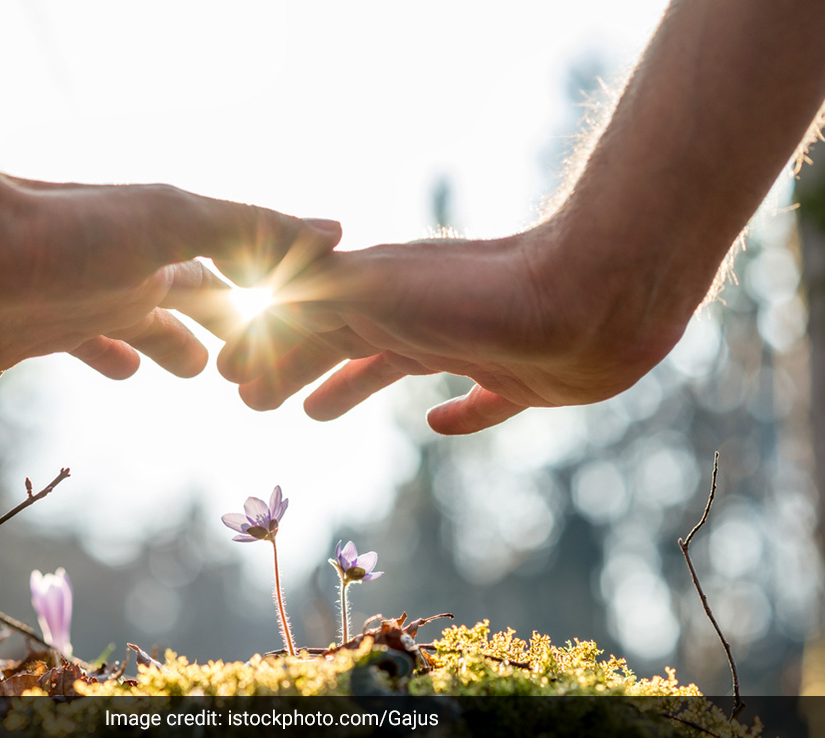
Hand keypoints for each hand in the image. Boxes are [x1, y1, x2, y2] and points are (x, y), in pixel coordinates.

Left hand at [0, 178, 341, 382]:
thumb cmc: (63, 235)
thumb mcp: (171, 221)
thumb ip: (250, 228)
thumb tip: (337, 230)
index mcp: (156, 249)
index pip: (224, 274)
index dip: (260, 298)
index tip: (294, 322)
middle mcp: (118, 274)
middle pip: (181, 302)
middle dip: (214, 327)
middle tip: (244, 362)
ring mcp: (71, 306)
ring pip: (130, 328)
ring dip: (160, 344)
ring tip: (184, 369)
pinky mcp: (24, 340)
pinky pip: (73, 350)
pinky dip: (102, 359)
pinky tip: (113, 371)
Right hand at [219, 220, 691, 433]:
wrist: (595, 293)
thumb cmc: (478, 296)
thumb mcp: (374, 294)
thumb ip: (311, 305)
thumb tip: (253, 325)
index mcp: (379, 294)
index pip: (303, 324)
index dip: (265, 351)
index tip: (229, 380)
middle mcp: (418, 313)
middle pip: (339, 343)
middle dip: (295, 366)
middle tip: (257, 400)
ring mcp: (470, 343)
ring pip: (393, 366)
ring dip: (351, 385)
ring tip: (316, 412)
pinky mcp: (523, 378)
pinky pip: (478, 399)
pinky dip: (456, 413)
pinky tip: (440, 424)